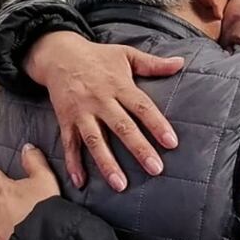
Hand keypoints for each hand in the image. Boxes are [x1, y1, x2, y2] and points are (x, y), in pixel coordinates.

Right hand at [26, 32, 182, 191]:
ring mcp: (81, 112)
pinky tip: (81, 182)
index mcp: (118, 85)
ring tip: (120, 185)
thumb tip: (180, 63)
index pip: (141, 106)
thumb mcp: (126, 54)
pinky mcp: (65, 119)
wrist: (58, 54)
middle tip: (155, 169)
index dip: (157, 124)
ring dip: (107, 163)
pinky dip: (73, 163)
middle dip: (138, 149)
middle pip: (121, 127)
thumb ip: (153, 63)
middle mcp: (100, 100)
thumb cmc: (97, 56)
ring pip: (94, 140)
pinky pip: (69, 144)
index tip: (171, 142)